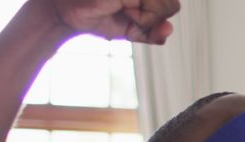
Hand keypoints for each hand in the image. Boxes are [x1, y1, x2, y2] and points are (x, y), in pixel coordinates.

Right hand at [48, 0, 178, 43]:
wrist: (70, 14)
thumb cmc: (98, 17)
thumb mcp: (131, 30)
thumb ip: (152, 33)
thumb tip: (169, 30)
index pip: (172, 5)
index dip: (157, 18)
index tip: (133, 17)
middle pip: (173, 5)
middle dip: (153, 19)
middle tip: (126, 14)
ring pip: (167, 5)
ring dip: (146, 18)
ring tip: (123, 10)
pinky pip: (154, 6)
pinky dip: (143, 17)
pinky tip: (123, 9)